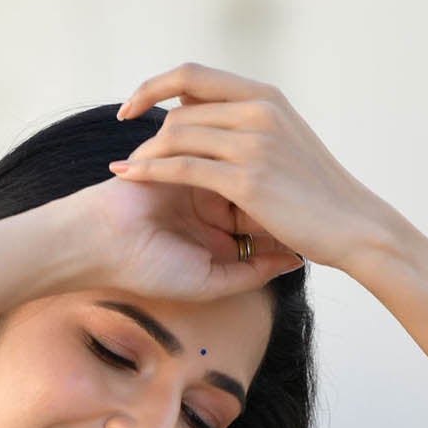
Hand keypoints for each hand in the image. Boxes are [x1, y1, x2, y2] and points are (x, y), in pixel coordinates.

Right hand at [65, 159, 305, 306]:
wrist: (103, 244)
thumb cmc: (151, 269)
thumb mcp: (210, 280)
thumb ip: (251, 273)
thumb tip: (294, 261)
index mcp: (216, 231)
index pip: (262, 218)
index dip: (292, 217)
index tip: (324, 222)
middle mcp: (209, 200)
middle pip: (257, 187)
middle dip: (284, 189)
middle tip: (321, 191)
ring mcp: (196, 175)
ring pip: (240, 165)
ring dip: (265, 169)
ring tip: (300, 175)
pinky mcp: (182, 153)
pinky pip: (217, 147)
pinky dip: (238, 154)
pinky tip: (269, 158)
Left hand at [109, 61, 400, 277]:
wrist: (353, 225)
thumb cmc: (319, 196)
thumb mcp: (287, 144)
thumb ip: (253, 128)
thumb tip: (216, 124)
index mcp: (266, 97)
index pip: (195, 76)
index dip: (155, 86)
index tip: (132, 107)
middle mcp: (258, 110)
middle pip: (181, 108)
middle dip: (148, 131)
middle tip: (130, 155)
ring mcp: (253, 143)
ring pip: (178, 134)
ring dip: (145, 153)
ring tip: (125, 172)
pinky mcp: (246, 179)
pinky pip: (183, 167)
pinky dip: (150, 171)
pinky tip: (130, 178)